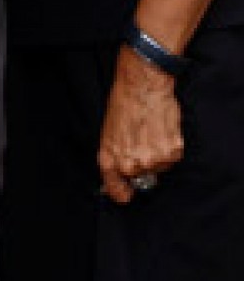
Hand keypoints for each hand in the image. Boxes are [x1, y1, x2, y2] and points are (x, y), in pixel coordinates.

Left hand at [98, 48, 183, 204]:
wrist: (142, 86)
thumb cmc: (122, 105)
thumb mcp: (108, 132)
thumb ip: (113, 156)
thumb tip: (120, 175)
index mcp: (110, 159)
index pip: (116, 190)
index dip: (121, 193)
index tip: (126, 194)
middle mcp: (131, 164)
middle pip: (141, 178)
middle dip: (141, 164)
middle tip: (141, 142)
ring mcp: (153, 160)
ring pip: (158, 168)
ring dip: (156, 155)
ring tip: (150, 132)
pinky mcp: (172, 153)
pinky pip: (172, 159)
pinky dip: (169, 147)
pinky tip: (161, 130)